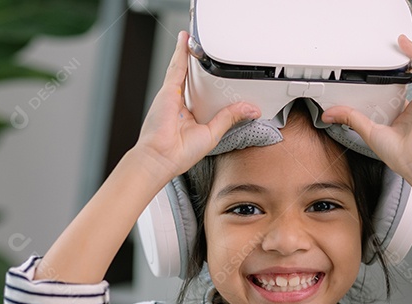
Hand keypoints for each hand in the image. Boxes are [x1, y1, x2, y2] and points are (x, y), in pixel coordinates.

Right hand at [134, 31, 259, 181]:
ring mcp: (172, 96)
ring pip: (182, 69)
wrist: (161, 158)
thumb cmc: (178, 154)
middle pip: (190, 78)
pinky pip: (177, 67)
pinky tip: (186, 39)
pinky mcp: (168, 91)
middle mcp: (179, 104)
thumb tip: (250, 109)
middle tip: (203, 49)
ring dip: (188, 52)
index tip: (216, 76)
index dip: (208, 83)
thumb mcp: (213, 134)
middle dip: (195, 63)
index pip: (201, 94)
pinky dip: (181, 52)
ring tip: (193, 38)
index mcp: (189, 116)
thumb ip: (229, 118)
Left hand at [321, 25, 411, 190]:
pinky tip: (406, 43)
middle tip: (406, 37)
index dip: (400, 71)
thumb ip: (351, 118)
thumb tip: (331, 114)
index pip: (404, 84)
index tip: (391, 60)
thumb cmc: (402, 155)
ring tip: (410, 33)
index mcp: (407, 111)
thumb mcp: (369, 131)